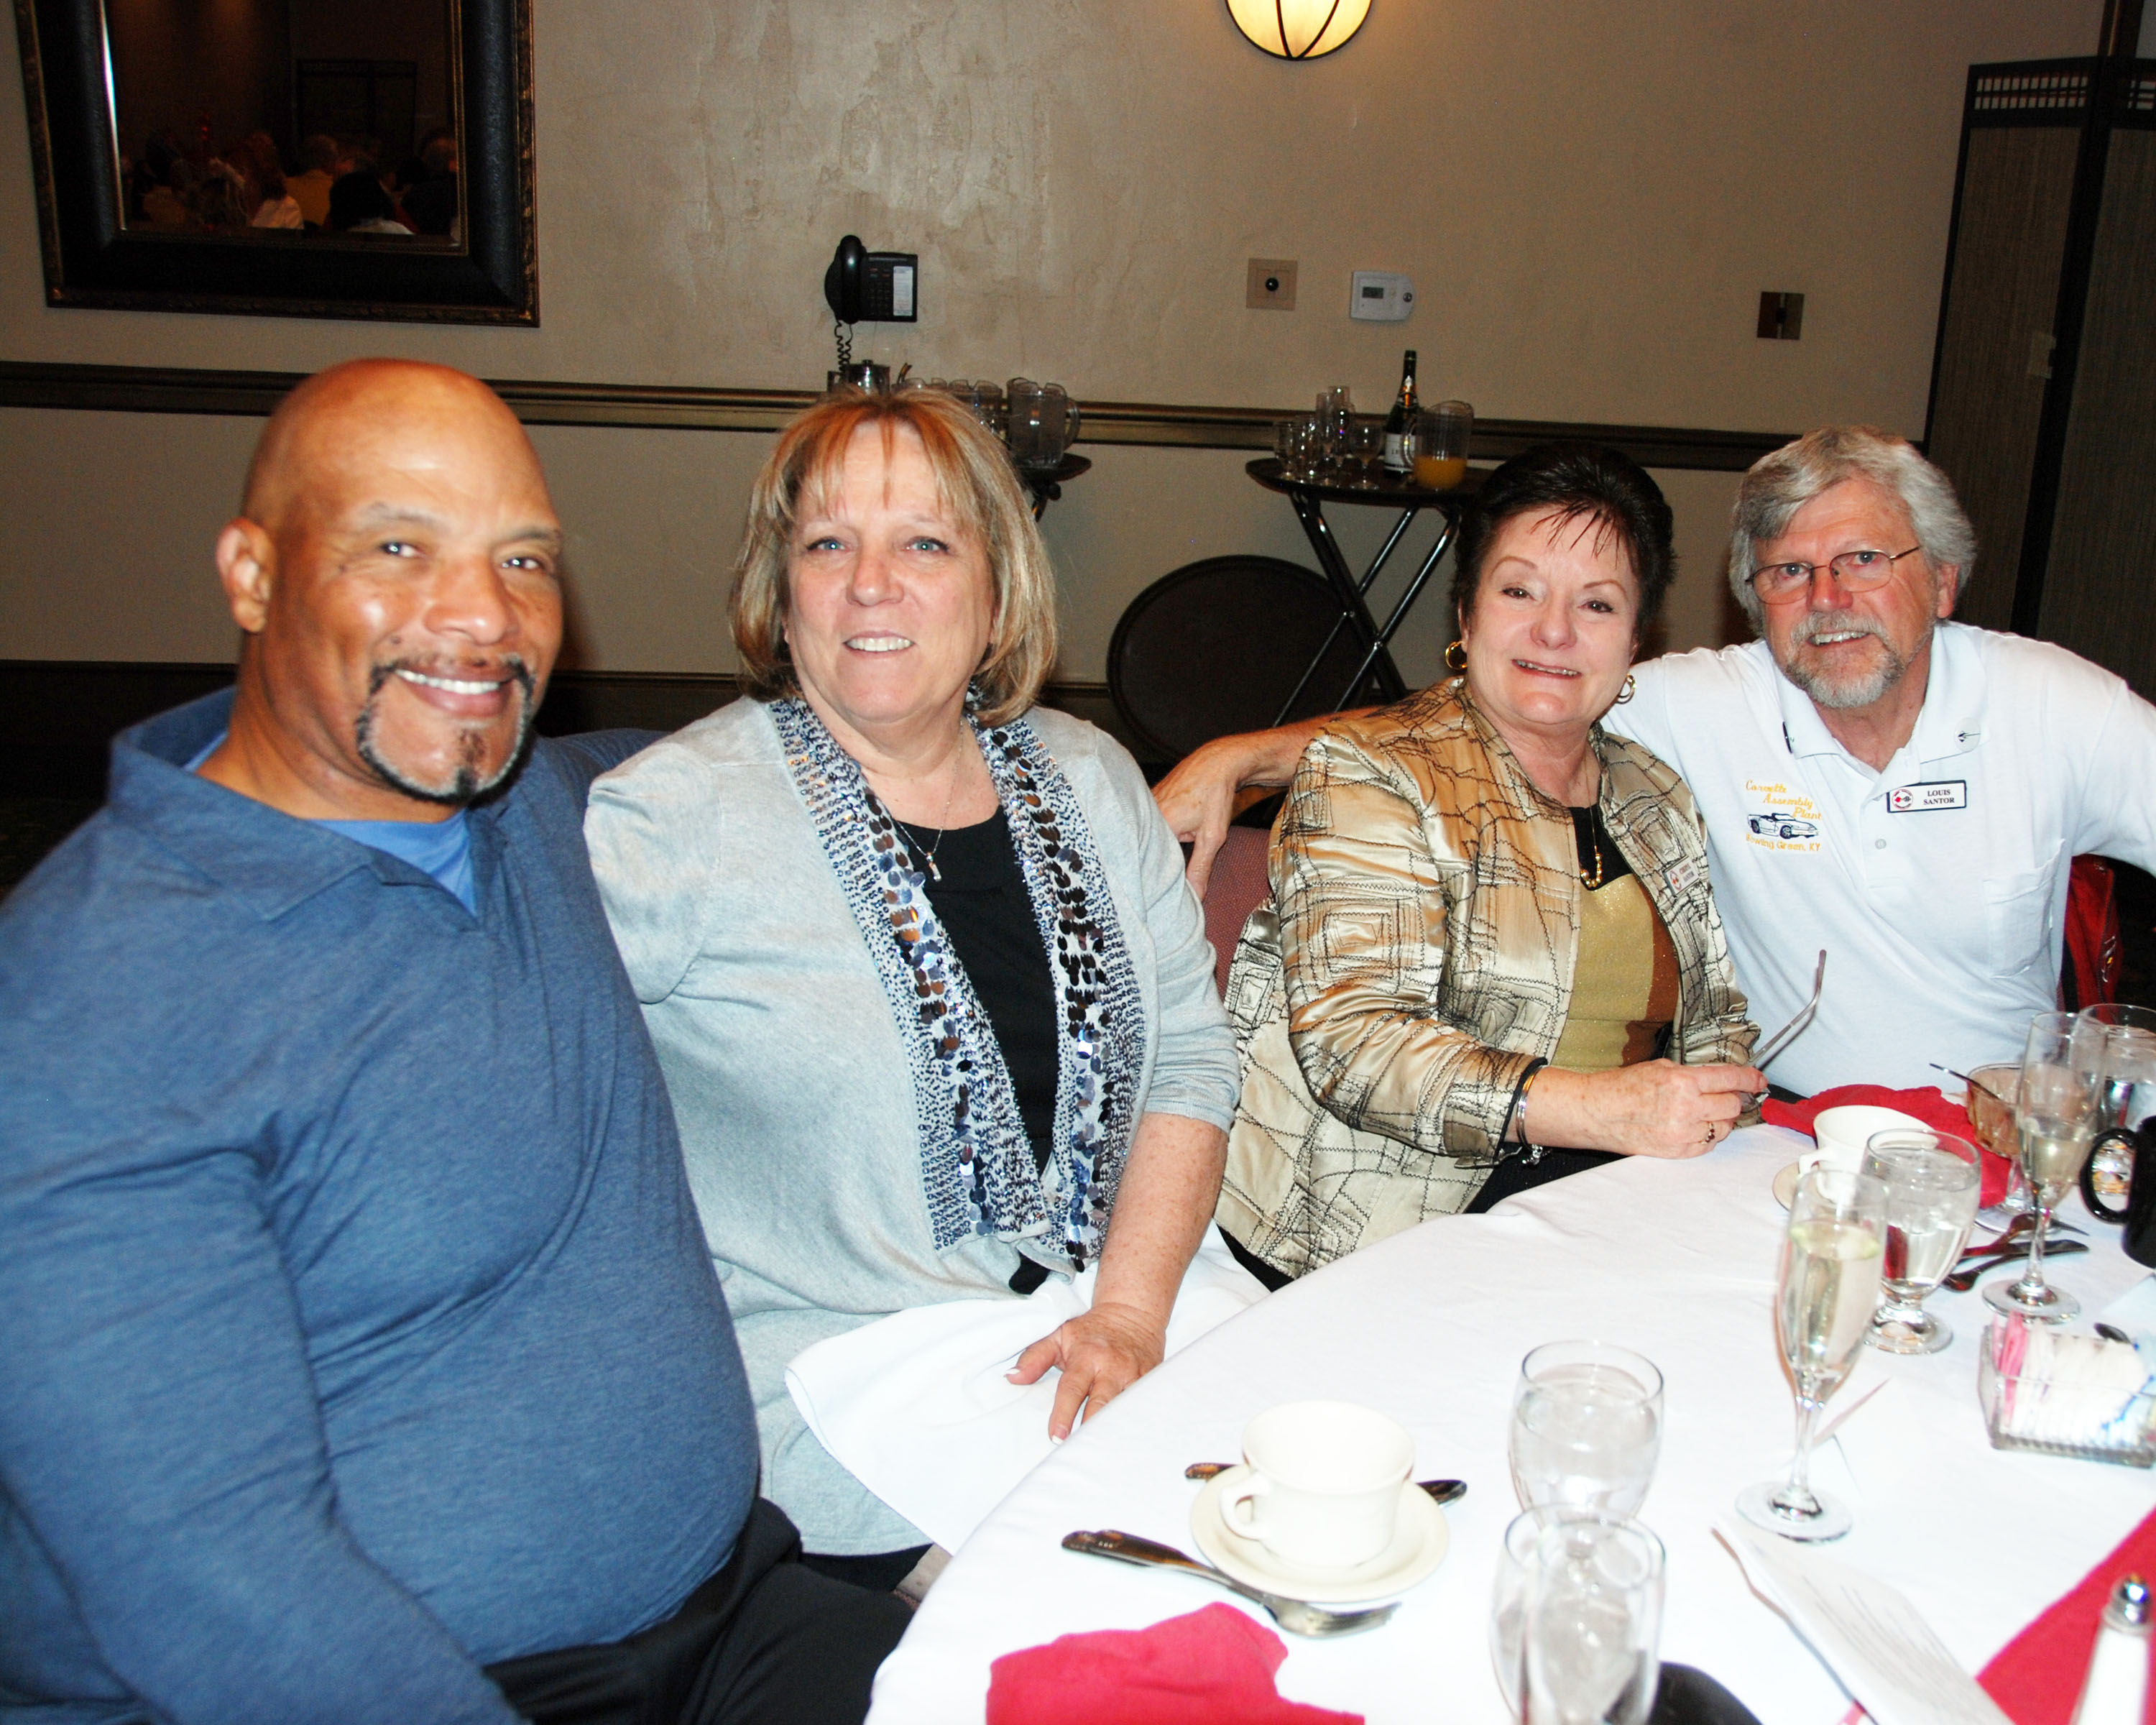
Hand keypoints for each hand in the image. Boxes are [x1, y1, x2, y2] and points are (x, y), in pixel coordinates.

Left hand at [1008, 1300, 1166, 1440]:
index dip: (1063, 1413)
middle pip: (1103, 1403)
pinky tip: (1131, 1441)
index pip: (1072, 1388)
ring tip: (1105, 1454)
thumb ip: (1034, 1358)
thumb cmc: (1090, 1330)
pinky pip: (1145, 1405)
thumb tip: (1011, 1378)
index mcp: (1087, 1357)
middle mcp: (1112, 1367)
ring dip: (1116, 1430)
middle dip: (1091, 1428)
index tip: (1055, 1437)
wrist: (1133, 1311)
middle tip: (1080, 1452)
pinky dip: (1137, 1423)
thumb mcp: (1059, 1336)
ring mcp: (1136, 1375)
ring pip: (1126, 1408)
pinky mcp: (1153, 1381)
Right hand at [1152, 741, 1242, 896]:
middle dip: (1155, 865)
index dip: (1157, 878)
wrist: (1218, 762)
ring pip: (1146, 837)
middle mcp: (1146, 813)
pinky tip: (1166, 836)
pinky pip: (1147, 824)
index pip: (1150, 862)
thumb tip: (1195, 897)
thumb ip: (1200, 868)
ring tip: (1167, 855)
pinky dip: (1156, 834)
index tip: (1163, 890)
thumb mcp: (1212, 837)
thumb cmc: (1216, 795)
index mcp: (1159, 823)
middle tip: (1167, 876)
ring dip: (1155, 848)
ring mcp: (1145, 804)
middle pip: (1145, 850)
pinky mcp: (1148, 800)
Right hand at [1527, 1060, 1764, 1159]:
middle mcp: (1687, 1108)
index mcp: (1683, 1081)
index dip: (1750, 1079)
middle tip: (1726, 1096)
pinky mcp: (1678, 1151)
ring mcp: (1683, 1133)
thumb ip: (1692, 1075)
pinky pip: (1708, 1144)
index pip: (1730, 1078)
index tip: (1759, 1081)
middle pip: (1733, 1105)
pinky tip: (1693, 1126)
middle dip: (1733, 1099)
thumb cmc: (1622, 1087)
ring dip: (1720, 1119)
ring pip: (1724, 1127)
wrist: (1596, 1112)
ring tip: (1703, 1112)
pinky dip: (1707, 1135)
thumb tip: (1720, 1080)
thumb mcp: (1660, 1067)